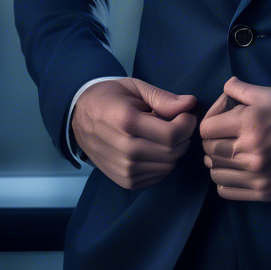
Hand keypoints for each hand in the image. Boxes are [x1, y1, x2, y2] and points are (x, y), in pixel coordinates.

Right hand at [71, 77, 197, 190]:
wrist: (79, 118)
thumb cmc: (111, 97)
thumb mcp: (135, 88)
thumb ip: (163, 98)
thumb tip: (190, 103)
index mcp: (126, 122)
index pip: (171, 134)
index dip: (187, 124)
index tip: (185, 113)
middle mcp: (124, 150)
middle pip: (172, 152)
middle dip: (184, 136)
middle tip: (177, 122)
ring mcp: (123, 169)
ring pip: (168, 166)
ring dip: (175, 150)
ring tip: (164, 134)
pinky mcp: (125, 181)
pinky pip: (158, 176)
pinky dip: (165, 162)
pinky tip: (156, 148)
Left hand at [199, 76, 270, 201]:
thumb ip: (243, 89)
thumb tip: (225, 86)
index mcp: (249, 124)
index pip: (206, 128)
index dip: (211, 119)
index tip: (223, 118)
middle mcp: (248, 151)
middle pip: (208, 150)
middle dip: (213, 139)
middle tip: (226, 134)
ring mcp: (254, 176)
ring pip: (214, 171)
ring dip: (217, 161)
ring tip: (231, 152)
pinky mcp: (260, 193)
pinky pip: (225, 190)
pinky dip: (224, 180)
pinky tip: (235, 170)